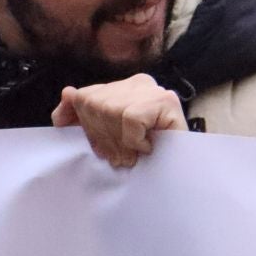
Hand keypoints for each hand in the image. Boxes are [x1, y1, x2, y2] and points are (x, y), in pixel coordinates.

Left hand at [50, 73, 185, 168]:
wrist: (187, 172)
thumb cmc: (149, 155)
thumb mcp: (110, 135)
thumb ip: (86, 116)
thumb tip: (68, 93)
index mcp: (125, 87)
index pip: (87, 97)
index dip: (86, 126)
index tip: (97, 148)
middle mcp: (139, 83)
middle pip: (96, 104)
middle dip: (100, 136)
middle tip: (114, 158)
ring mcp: (154, 90)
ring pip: (111, 110)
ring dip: (118, 141)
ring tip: (129, 156)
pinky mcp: (166, 101)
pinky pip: (131, 118)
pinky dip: (134, 139)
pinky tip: (146, 147)